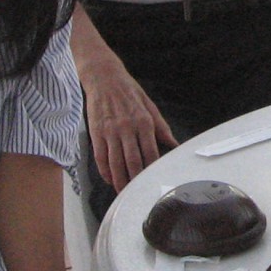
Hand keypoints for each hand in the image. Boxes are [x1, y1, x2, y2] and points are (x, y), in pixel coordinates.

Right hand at [81, 53, 175, 193]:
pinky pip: (100, 157)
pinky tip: (109, 178)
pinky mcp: (96, 132)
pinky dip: (105, 171)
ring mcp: (110, 131)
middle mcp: (127, 128)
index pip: (150, 153)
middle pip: (132, 161)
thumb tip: (174, 144)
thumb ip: (161, 127)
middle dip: (135, 180)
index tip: (154, 181)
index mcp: (144, 122)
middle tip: (138, 193)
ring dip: (119, 180)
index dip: (152, 169)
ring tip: (123, 191)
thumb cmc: (129, 92)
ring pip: (115, 163)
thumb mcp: (150, 106)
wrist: (104, 77)